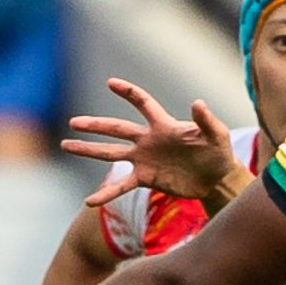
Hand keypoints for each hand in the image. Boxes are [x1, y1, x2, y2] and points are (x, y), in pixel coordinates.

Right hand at [64, 81, 246, 209]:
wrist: (217, 179)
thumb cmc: (219, 153)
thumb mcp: (217, 135)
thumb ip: (206, 120)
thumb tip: (197, 103)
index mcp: (163, 125)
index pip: (143, 104)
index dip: (128, 93)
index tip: (111, 83)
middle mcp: (148, 140)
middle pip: (117, 129)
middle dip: (96, 125)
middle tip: (73, 123)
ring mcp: (144, 159)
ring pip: (111, 153)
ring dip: (89, 150)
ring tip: (67, 145)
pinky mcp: (145, 178)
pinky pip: (121, 185)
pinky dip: (105, 193)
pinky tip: (89, 201)